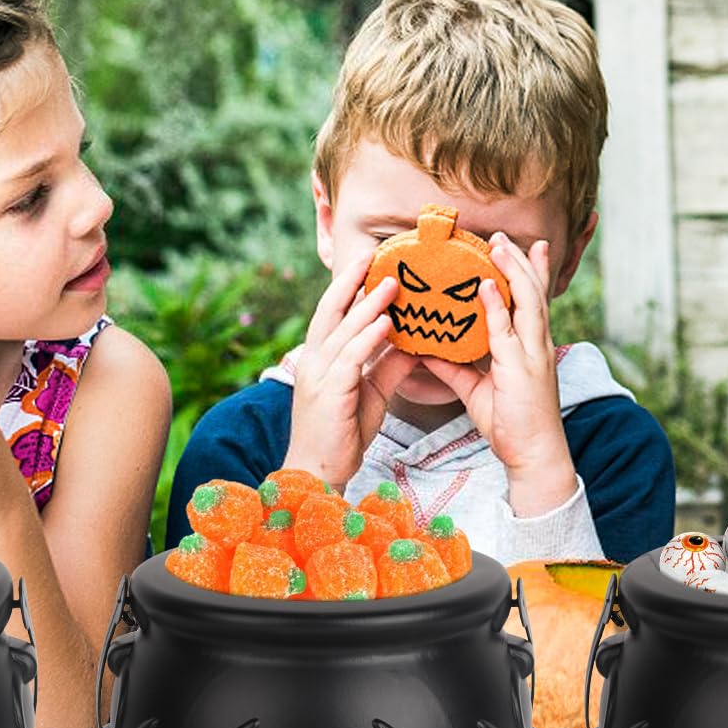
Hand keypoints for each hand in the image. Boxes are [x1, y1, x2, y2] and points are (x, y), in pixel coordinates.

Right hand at [283, 250, 415, 490]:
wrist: (319, 473)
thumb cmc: (342, 434)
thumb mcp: (371, 394)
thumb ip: (387, 367)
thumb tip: (413, 344)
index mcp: (320, 359)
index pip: (332, 313)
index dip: (348, 286)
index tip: (369, 263)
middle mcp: (314, 361)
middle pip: (331, 310)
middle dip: (352, 281)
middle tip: (375, 254)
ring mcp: (318, 376)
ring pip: (344, 331)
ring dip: (368, 305)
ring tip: (393, 284)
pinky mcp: (329, 394)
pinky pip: (350, 359)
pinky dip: (368, 338)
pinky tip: (387, 323)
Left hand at [419, 234, 575, 516]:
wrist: (532, 455)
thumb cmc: (509, 424)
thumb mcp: (474, 389)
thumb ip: (452, 368)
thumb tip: (426, 351)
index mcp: (529, 347)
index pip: (530, 300)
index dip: (529, 272)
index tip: (523, 246)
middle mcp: (535, 345)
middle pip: (532, 291)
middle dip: (521, 260)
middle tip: (502, 237)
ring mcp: (532, 354)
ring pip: (528, 301)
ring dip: (513, 270)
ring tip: (498, 245)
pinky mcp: (522, 368)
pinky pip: (508, 330)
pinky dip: (498, 305)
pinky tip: (486, 284)